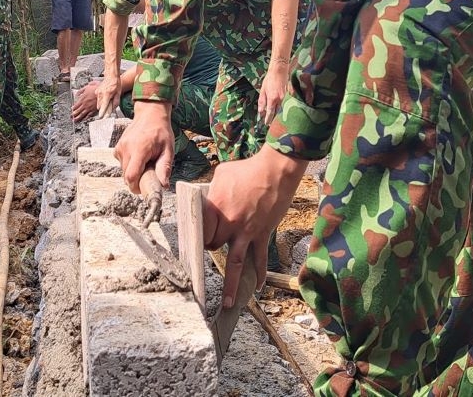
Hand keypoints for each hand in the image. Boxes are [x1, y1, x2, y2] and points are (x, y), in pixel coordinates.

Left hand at [71, 83, 98, 122]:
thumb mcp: (87, 87)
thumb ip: (81, 91)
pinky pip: (89, 115)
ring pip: (82, 114)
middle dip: (74, 115)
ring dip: (78, 118)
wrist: (104, 92)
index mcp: (83, 99)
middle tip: (71, 117)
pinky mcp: (94, 110)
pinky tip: (84, 119)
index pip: (76, 106)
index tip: (71, 110)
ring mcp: (89, 108)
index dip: (73, 109)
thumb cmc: (96, 89)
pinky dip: (86, 118)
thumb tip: (77, 94)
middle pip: (78, 111)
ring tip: (75, 120)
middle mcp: (85, 104)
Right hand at [95, 73, 122, 118]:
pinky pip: (98, 99)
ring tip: (108, 99)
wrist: (111, 76)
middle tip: (108, 107)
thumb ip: (114, 103)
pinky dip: (101, 100)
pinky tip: (105, 96)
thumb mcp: (118, 94)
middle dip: (103, 108)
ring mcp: (97, 92)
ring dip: (102, 104)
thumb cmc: (116, 84)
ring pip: (98, 103)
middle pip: (100, 106)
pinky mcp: (96, 91)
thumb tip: (111, 110)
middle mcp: (101, 93)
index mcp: (107, 94)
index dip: (102, 112)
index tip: (101, 117)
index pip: (104, 105)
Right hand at [114, 101, 174, 192]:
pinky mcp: (117, 148)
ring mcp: (120, 147)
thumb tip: (164, 185)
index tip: (144, 189)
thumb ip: (164, 167)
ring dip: (133, 172)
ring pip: (123, 170)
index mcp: (139, 149)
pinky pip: (121, 163)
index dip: (136, 187)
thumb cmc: (161, 131)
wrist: (150, 114)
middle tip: (149, 174)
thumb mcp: (168, 149)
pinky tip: (139, 158)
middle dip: (137, 180)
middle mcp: (126, 148)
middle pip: (126, 176)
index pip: (131, 175)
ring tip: (145, 163)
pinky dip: (129, 165)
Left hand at [203, 145, 305, 307]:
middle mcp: (228, 224)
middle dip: (212, 247)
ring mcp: (246, 232)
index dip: (199, 234)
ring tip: (228, 303)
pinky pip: (259, 258)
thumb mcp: (222, 175)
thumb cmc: (247, 169)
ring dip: (231, 285)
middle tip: (212, 248)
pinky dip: (259, 274)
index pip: (200, 230)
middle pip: (213, 245)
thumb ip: (213, 191)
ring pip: (234, 263)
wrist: (275, 171)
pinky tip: (257, 287)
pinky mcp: (262, 234)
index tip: (197, 237)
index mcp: (214, 208)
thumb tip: (210, 198)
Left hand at [257, 61, 289, 126]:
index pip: (270, 112)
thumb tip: (261, 111)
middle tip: (270, 124)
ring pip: (282, 110)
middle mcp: (280, 99)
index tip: (266, 124)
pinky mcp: (289, 96)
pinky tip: (281, 111)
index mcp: (272, 98)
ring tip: (275, 120)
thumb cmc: (269, 80)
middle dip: (274, 119)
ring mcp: (286, 98)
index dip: (268, 119)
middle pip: (277, 113)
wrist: (279, 71)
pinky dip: (283, 109)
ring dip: (278, 115)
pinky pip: (286, 105)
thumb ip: (262, 101)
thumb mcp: (262, 90)